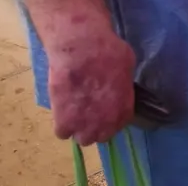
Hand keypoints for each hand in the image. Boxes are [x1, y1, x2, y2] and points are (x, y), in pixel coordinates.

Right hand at [44, 21, 135, 144]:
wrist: (81, 50)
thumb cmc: (108, 52)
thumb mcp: (126, 68)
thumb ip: (121, 86)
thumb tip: (117, 86)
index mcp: (123, 112)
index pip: (117, 125)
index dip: (109, 118)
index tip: (103, 110)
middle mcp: (105, 124)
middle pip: (99, 136)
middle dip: (94, 126)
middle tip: (87, 111)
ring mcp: (84, 126)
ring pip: (81, 138)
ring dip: (77, 127)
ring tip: (74, 110)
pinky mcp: (63, 123)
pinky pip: (62, 132)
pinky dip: (61, 123)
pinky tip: (62, 108)